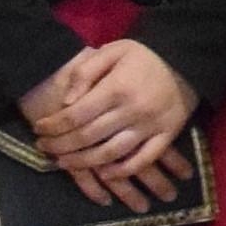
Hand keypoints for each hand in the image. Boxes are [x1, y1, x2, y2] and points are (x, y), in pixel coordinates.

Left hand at [23, 38, 196, 198]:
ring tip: (63, 163)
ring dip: (84, 162)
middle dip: (61, 145)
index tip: (38, 129)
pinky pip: (143, 159)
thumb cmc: (144, 55)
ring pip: (111, 153)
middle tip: (44, 147)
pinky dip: (124, 171)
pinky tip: (105, 174)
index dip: (53, 125)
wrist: (187, 59)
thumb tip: (67, 101)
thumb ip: (86, 71)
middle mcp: (132, 110)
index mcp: (116, 88)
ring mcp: (150, 125)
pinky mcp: (166, 135)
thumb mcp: (112, 50)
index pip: (76, 114)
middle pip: (88, 136)